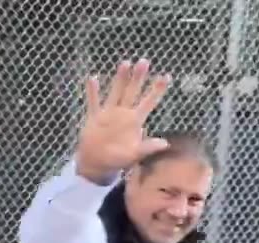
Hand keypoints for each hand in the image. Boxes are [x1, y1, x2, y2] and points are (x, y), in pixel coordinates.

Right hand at [76, 58, 172, 183]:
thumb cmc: (117, 161)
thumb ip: (147, 148)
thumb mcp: (133, 156)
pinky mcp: (94, 118)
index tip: (166, 76)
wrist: (96, 164)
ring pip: (116, 92)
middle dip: (138, 77)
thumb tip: (165, 143)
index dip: (157, 90)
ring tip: (125, 63)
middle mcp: (123, 114)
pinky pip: (94, 102)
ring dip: (120, 79)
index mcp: (134, 121)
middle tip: (144, 62)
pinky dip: (92, 92)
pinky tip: (93, 78)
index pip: (148, 102)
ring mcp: (109, 114)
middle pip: (132, 92)